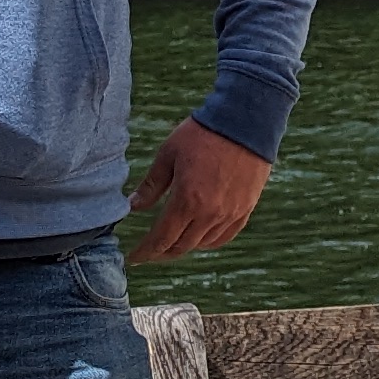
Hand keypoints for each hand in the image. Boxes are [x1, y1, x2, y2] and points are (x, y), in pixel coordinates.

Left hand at [125, 116, 270, 263]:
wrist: (245, 121)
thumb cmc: (203, 133)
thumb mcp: (168, 154)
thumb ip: (151, 184)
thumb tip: (133, 206)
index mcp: (187, 200)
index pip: (161, 239)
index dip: (145, 251)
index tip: (133, 257)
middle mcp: (209, 213)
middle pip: (181, 246)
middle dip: (161, 252)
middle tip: (150, 251)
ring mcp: (230, 213)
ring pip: (202, 244)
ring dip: (184, 246)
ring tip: (172, 241)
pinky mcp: (245, 209)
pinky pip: (224, 237)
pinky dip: (208, 241)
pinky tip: (199, 236)